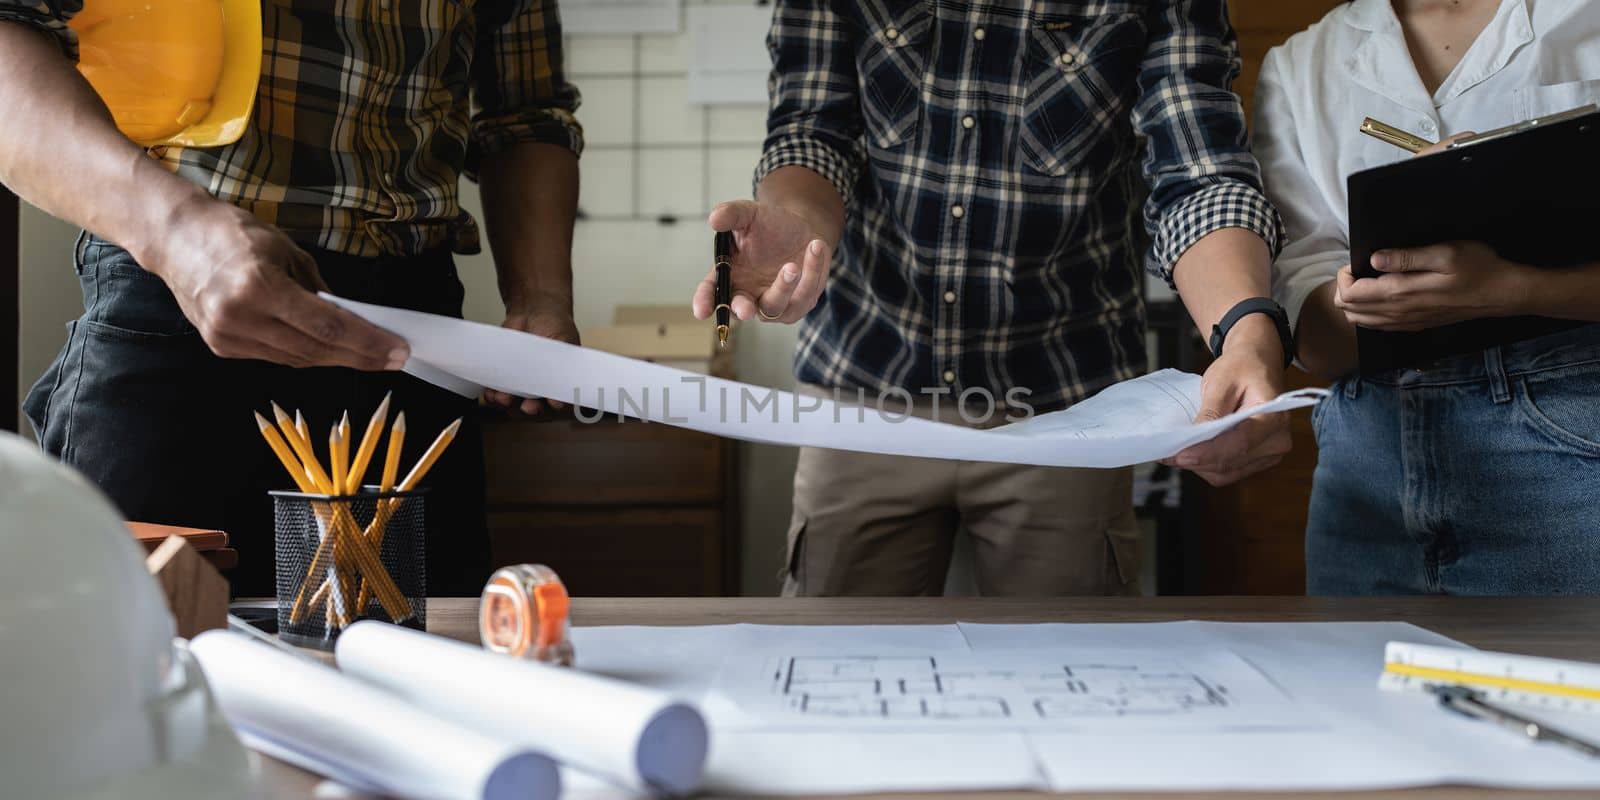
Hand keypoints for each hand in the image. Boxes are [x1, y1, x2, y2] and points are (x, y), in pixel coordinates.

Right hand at [139, 199, 408, 369]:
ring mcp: (226, 336)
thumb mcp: (285, 249)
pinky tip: (331, 351)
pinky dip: (306, 354)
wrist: (173, 238)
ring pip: (297, 359)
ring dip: (337, 359)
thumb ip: (318, 287)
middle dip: (360, 356)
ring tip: (371, 357)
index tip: (398, 350)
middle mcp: (240, 317)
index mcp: (259, 286)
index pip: (327, 326)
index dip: (367, 342)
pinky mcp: (220, 346)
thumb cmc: (232, 233)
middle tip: (394, 359)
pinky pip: (276, 356)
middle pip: (315, 349)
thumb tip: (352, 318)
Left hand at [485, 303, 579, 413]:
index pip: (558, 402)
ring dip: (508, 404)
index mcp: (560, 381)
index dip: (553, 407)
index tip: (550, 404)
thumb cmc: (554, 325)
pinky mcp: (505, 377)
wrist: (532, 311)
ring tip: (502, 398)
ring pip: (514, 404)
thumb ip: (563, 361)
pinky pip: (498, 393)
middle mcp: (542, 387)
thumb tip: (561, 383)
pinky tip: (491, 393)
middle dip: (530, 409)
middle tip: (527, 406)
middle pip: (535, 408)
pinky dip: (493, 396)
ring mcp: (522, 383)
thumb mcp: (565, 340)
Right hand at [693, 200, 830, 323]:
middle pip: (741, 309)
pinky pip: (804, 294)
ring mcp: (774, 302)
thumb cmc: (769, 225)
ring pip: (775, 306)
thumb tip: (714, 218)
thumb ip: (731, 214)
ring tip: (792, 266)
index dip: (705, 302)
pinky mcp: (799, 303)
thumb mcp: (749, 214)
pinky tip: (814, 246)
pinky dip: (811, 272)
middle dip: (742, 310)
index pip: (712, 292)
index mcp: (729, 275)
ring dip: (783, 288)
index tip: (701, 311)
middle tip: (745, 309)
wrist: (803, 229)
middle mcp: (749, 293)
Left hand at [1161, 317, 1291, 485]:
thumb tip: (1193, 439)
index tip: (1179, 455)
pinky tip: (1192, 452)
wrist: (1256, 363)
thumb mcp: (1221, 382)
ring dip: (1199, 465)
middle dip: (1197, 460)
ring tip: (1175, 451)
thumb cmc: (1241, 368)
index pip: (1238, 444)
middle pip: (1230, 462)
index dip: (1206, 453)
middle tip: (1166, 453)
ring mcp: (1269, 453)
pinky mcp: (1257, 459)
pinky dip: (1207, 465)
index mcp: (1273, 418)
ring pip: (1226, 472)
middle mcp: (1277, 440)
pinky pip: (1228, 471)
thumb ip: (1210, 412)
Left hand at [1334, 242, 1532, 331]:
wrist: (1502, 294)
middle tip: (1359, 270)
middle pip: (1350, 310)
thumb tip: (1374, 259)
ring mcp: (1406, 322)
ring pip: (1361, 321)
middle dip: (1344, 289)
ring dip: (1355, 302)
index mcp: (1400, 293)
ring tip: (1366, 281)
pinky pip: (1379, 326)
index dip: (1344, 276)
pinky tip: (1379, 298)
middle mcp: (1398, 312)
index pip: (1350, 294)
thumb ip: (1406, 257)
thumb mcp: (1445, 253)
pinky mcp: (1415, 325)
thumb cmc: (1478, 268)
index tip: (1356, 261)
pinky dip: (1368, 313)